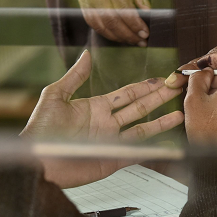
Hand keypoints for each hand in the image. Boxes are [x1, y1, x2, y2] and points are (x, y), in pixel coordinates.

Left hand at [21, 50, 183, 186]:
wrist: (37, 160)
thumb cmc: (40, 130)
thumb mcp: (54, 96)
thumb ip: (74, 77)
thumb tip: (86, 55)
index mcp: (95, 108)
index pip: (126, 94)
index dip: (144, 86)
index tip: (161, 78)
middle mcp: (107, 124)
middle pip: (139, 108)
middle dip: (159, 98)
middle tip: (177, 88)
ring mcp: (111, 142)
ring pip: (143, 129)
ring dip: (161, 122)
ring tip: (179, 113)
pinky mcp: (112, 160)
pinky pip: (137, 154)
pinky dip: (153, 150)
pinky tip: (168, 144)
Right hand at [78, 0, 150, 45]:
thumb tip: (147, 12)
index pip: (123, 8)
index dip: (135, 24)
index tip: (146, 32)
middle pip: (111, 20)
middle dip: (128, 34)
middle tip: (142, 41)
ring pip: (101, 25)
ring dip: (118, 37)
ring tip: (133, 40)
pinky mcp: (82, 3)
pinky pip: (94, 23)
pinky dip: (107, 32)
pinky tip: (119, 35)